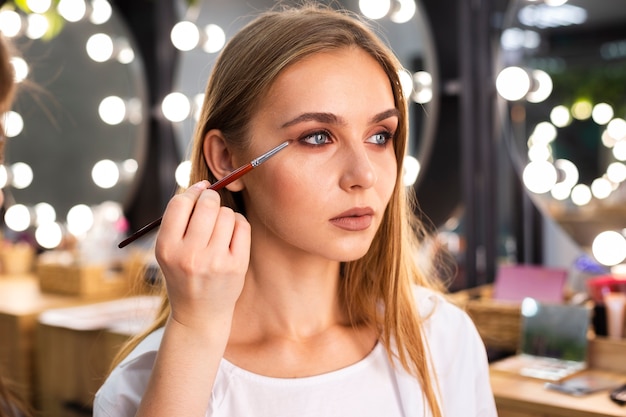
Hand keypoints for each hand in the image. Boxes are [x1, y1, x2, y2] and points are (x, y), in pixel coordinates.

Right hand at [155, 181, 250, 330]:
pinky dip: (238, 224)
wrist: (200, 314)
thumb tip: (203, 184)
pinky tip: (231, 235)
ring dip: (224, 214)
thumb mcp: (169, 250)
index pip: (180, 203)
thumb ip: (179, 220)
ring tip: (219, 228)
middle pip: (207, 204)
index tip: (199, 191)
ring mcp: (215, 261)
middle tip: (211, 206)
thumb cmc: (184, 273)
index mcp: (166, 248)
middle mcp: (189, 255)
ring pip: (226, 214)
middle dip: (211, 199)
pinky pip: (242, 226)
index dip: (192, 192)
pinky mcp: (236, 266)